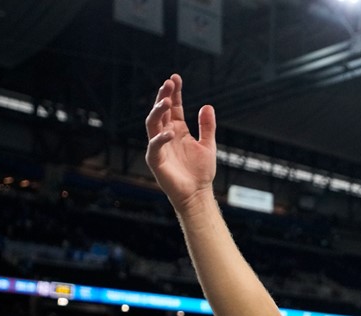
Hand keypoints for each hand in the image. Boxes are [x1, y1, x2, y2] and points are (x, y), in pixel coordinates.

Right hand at [145, 74, 216, 210]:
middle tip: (168, 83)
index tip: (176, 78)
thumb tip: (207, 105)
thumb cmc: (201, 171)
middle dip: (163, 96)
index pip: (173, 107)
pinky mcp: (156, 160)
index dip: (174, 93)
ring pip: (152, 124)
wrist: (197, 194)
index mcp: (177, 130)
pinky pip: (154, 147)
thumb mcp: (208, 145)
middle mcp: (166, 135)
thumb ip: (207, 126)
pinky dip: (160, 139)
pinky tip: (170, 132)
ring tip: (165, 100)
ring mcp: (159, 147)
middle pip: (160, 111)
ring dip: (157, 111)